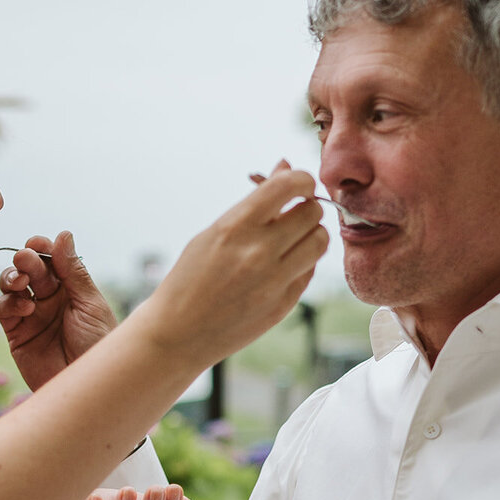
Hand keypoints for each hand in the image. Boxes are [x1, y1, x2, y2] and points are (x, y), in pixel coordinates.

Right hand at [0, 231, 117, 389]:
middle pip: (30, 269)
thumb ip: (73, 271)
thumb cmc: (98, 346)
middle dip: (26, 260)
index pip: (52, 260)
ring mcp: (32, 316)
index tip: (37, 243)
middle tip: (26, 260)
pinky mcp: (17, 334)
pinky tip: (26, 308)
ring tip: (23, 282)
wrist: (88, 388)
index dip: (42, 248)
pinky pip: (4, 310)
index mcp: (72, 288)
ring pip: (12, 286)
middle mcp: (50, 299)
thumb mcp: (90, 304)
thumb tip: (63, 234)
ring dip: (12, 278)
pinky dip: (9, 303)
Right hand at [128, 162, 327, 370]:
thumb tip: (285, 166)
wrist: (178, 332)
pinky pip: (310, 270)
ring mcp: (274, 281)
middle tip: (292, 213)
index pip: (289, 185)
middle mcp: (259, 252)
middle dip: (306, 206)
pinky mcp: (284, 304)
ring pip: (321, 241)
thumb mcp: (213, 233)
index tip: (296, 184)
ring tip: (291, 239)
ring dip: (311, 234)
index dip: (300, 179)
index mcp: (235, 227)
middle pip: (313, 212)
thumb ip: (254, 202)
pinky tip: (282, 265)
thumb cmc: (190, 278)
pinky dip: (302, 262)